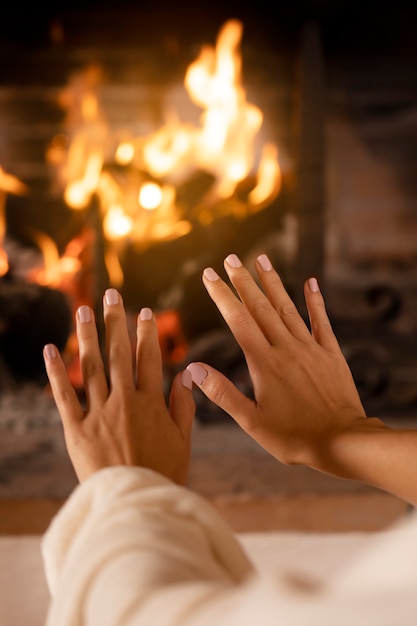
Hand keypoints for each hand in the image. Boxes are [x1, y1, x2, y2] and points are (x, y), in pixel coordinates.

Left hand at [43, 289, 194, 483]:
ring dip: (87, 335)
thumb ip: (183, 406)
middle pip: (119, 353)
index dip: (146, 332)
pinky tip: (51, 348)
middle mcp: (124, 400)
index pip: (149, 358)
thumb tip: (187, 374)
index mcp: (151, 402)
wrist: (134, 504)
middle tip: (112, 295)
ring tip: (84, 309)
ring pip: (91, 366)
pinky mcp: (77, 429)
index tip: (144, 312)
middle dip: (116, 321)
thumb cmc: (163, 474)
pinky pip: (65, 395)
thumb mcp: (183, 441)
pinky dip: (57, 371)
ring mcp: (99, 413)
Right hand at [186, 253, 381, 474]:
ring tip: (262, 259)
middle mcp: (286, 348)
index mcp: (264, 363)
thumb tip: (193, 369)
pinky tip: (310, 282)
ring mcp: (310, 349)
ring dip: (273, 283)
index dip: (222, 295)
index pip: (238, 321)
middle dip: (243, 281)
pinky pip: (321, 321)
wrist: (343, 442)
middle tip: (230, 258)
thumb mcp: (251, 421)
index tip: (209, 275)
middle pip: (260, 307)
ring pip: (287, 308)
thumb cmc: (294, 437)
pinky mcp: (330, 354)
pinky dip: (315, 301)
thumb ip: (222, 393)